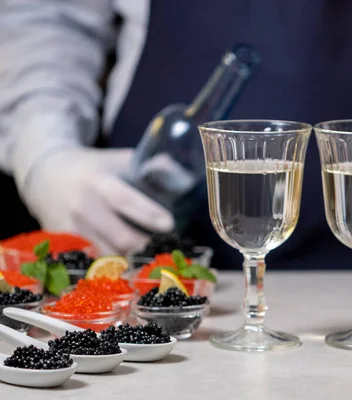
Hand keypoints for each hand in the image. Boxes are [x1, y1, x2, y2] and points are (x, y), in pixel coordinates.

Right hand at [19, 147, 174, 254]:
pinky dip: (110, 266)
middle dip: (145, 246)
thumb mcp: (117, 160)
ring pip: (108, 257)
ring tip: (146, 257)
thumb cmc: (91, 168)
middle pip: (120, 239)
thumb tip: (184, 173)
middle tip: (162, 247)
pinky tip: (124, 263)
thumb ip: (148, 166)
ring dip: (130, 260)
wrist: (45, 176)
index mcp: (99, 183)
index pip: (125, 201)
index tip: (169, 224)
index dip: (149, 215)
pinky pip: (93, 262)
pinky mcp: (64, 246)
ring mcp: (71, 229)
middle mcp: (83, 208)